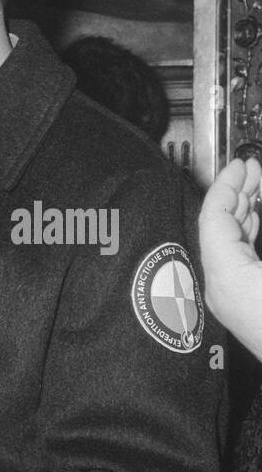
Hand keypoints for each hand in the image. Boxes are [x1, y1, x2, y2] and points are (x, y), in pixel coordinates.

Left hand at [199, 156, 261, 358]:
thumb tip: (259, 186)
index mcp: (227, 278)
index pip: (214, 219)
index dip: (228, 185)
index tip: (242, 161)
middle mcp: (221, 292)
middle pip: (218, 231)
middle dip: (238, 195)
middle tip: (255, 168)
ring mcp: (231, 304)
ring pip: (229, 247)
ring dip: (245, 214)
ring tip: (260, 186)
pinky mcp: (244, 310)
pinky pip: (238, 263)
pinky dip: (248, 238)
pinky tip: (258, 222)